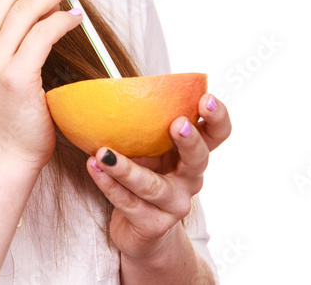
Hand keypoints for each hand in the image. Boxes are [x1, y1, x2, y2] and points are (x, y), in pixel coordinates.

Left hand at [86, 93, 231, 261]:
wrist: (140, 231)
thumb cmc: (145, 176)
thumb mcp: (149, 149)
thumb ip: (145, 124)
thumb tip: (112, 79)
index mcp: (192, 155)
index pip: (216, 134)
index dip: (216, 117)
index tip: (206, 98)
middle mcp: (189, 180)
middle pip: (199, 160)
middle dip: (190, 141)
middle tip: (178, 124)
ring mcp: (173, 204)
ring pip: (151, 186)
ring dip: (125, 168)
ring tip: (103, 152)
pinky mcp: (152, 224)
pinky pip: (127, 202)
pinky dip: (108, 184)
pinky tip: (93, 167)